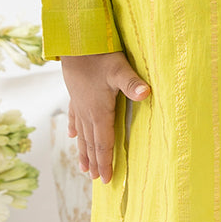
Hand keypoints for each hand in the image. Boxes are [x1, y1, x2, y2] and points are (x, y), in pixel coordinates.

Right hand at [60, 51, 150, 183]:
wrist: (75, 41)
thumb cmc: (99, 55)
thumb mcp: (119, 68)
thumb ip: (132, 83)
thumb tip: (147, 93)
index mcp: (99, 111)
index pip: (103, 143)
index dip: (106, 161)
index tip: (106, 179)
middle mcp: (87, 112)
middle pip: (92, 143)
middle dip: (95, 162)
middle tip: (96, 180)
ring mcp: (80, 104)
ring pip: (82, 134)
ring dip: (83, 151)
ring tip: (83, 167)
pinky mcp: (75, 94)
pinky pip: (75, 117)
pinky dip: (75, 128)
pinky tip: (73, 135)